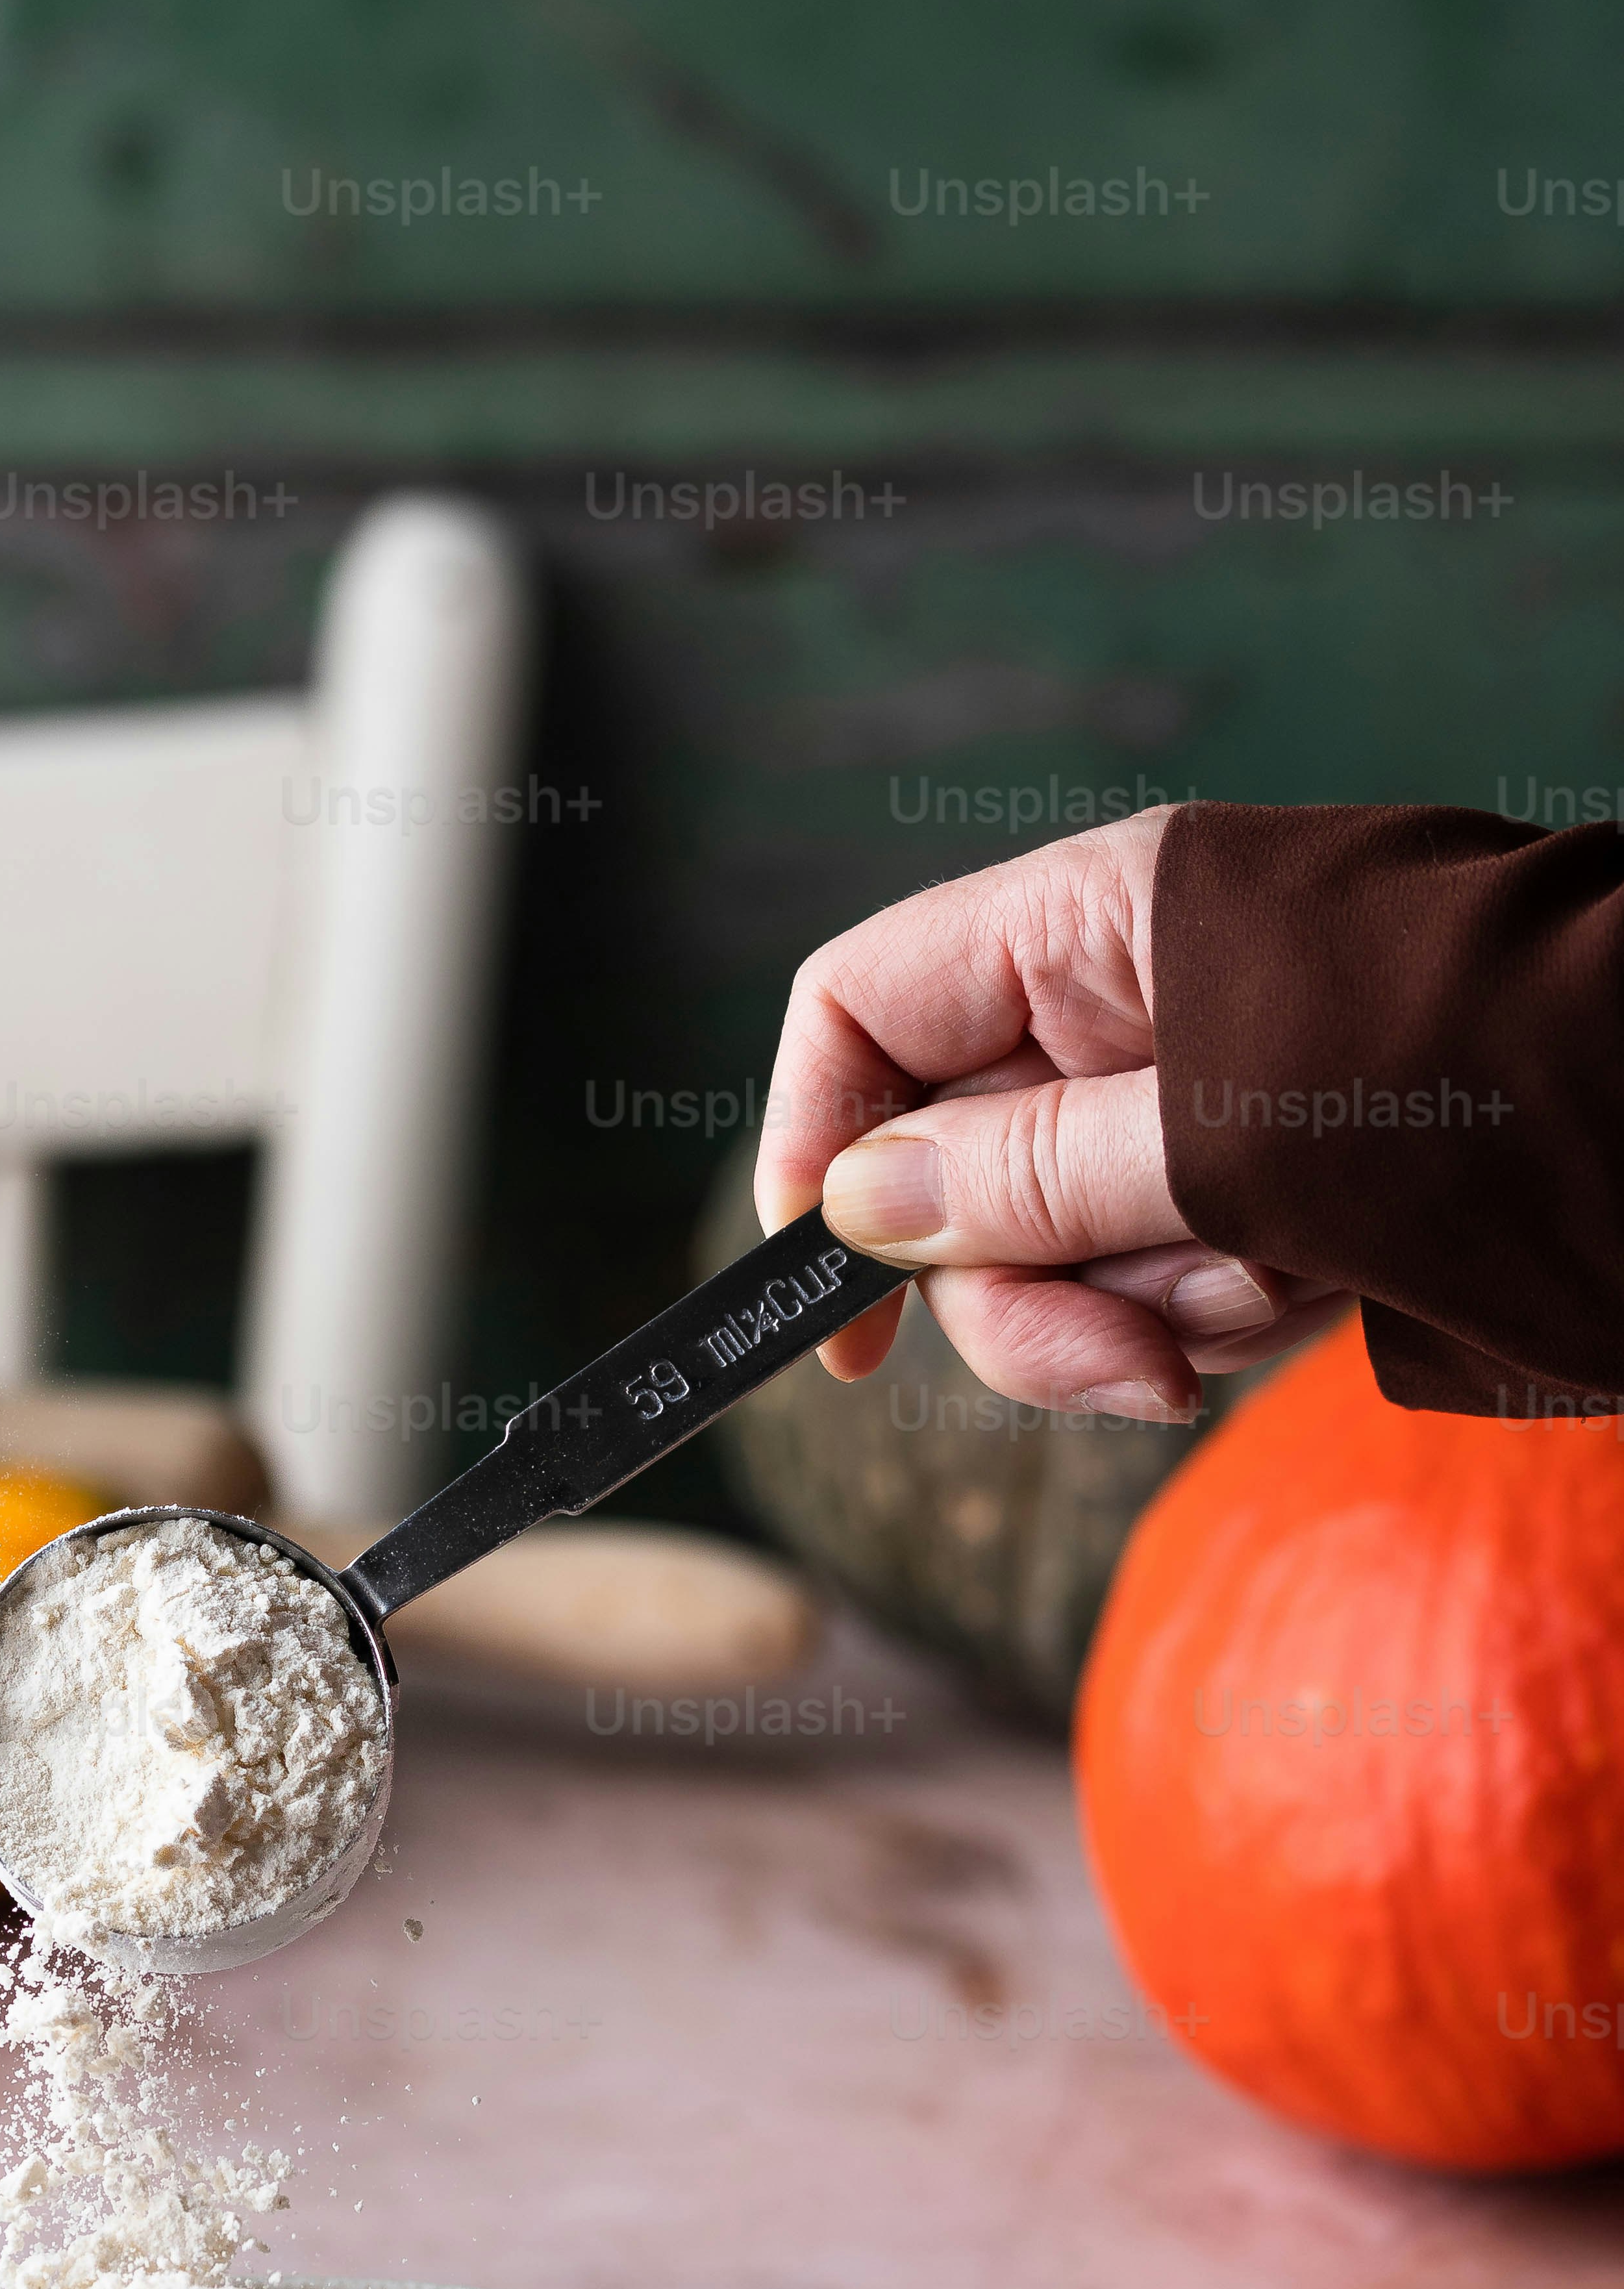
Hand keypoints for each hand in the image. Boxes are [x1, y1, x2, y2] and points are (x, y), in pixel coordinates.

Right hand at [753, 809, 1345, 1417]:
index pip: (859, 1010)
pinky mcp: (1252, 1173)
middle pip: (954, 1173)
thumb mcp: (1226, 1130)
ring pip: (1061, 1248)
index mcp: (1088, 922)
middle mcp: (1115, 1000)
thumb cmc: (1474, 1065)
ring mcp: (1179, 1089)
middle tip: (1132, 1366)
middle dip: (1032, 1293)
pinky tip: (1325, 1286)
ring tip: (1284, 1286)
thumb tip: (853, 1208)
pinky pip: (1165, 1277)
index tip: (839, 1309)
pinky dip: (1230, 1311)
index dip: (814, 1152)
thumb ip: (1031, 1175)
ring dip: (1154, 1308)